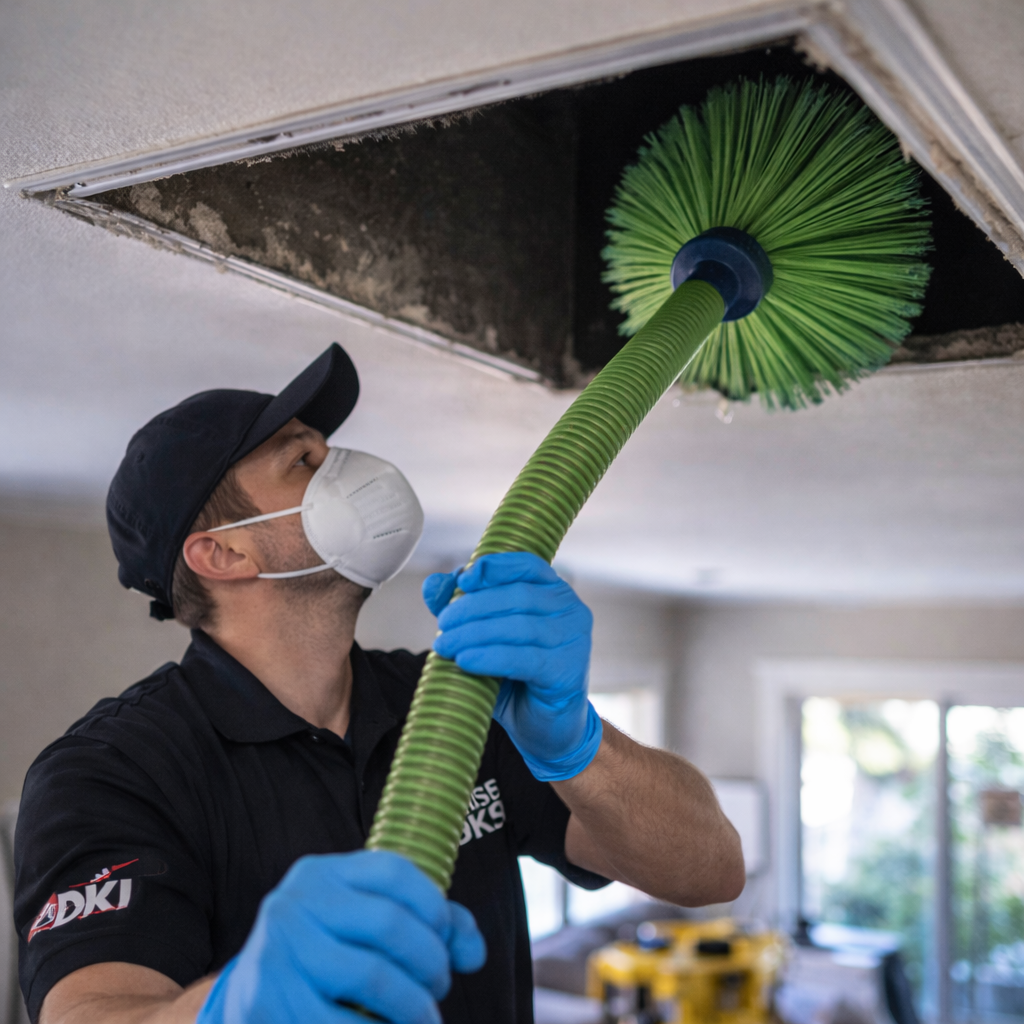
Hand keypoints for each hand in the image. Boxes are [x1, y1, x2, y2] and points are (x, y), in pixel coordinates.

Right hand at [197, 850, 484, 1023]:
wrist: (250, 994)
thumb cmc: (327, 954)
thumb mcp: (363, 923)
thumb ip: (426, 924)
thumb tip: (474, 952)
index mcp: (320, 873)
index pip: (394, 871)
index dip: (435, 906)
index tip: (450, 943)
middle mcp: (293, 904)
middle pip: (388, 923)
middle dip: (430, 962)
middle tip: (440, 989)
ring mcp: (275, 953)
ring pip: (370, 978)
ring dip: (413, 1007)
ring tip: (425, 1020)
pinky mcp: (264, 1003)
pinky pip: (338, 1023)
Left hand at [424, 552, 601, 781]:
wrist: (547, 728)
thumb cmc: (517, 677)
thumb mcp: (487, 639)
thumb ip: (463, 608)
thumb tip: (434, 584)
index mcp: (554, 592)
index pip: (527, 565)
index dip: (494, 567)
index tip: (462, 581)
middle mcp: (571, 610)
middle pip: (517, 596)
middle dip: (472, 607)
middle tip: (442, 624)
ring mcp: (574, 641)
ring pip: (518, 627)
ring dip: (474, 633)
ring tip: (444, 645)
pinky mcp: (568, 672)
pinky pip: (524, 659)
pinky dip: (490, 657)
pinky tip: (465, 660)